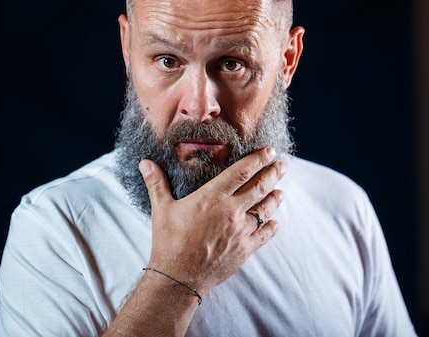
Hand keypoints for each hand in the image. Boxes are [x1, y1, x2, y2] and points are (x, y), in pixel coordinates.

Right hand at [138, 146, 286, 296]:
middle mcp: (231, 211)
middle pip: (260, 187)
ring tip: (281, 190)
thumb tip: (145, 163)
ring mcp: (240, 231)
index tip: (269, 151)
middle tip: (283, 165)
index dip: (258, 159)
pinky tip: (276, 223)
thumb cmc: (168, 241)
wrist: (178, 278)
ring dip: (275, 198)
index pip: (242, 171)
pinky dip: (271, 227)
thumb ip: (156, 183)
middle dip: (273, 174)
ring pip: (265, 210)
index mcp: (213, 197)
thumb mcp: (161, 209)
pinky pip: (264, 235)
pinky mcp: (245, 249)